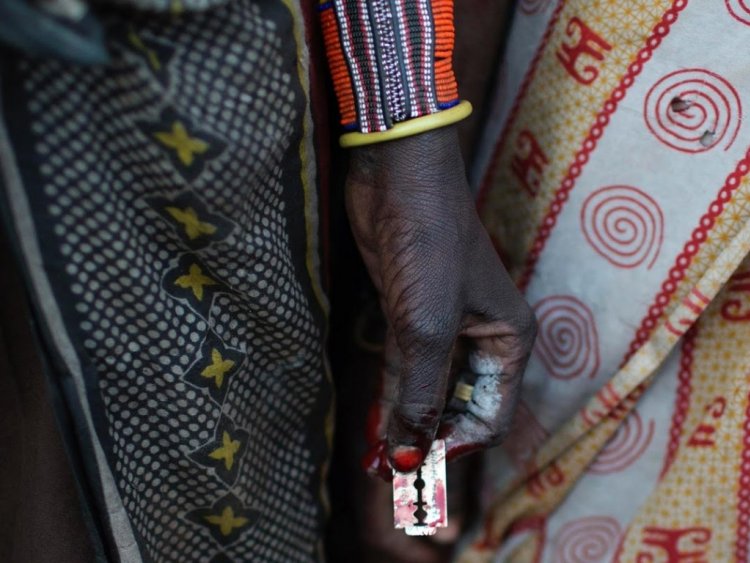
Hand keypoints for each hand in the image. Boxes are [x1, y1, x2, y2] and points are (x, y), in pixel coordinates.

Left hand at [346, 126, 536, 475]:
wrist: (399, 178)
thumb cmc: (430, 245)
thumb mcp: (429, 328)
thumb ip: (421, 396)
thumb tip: (410, 460)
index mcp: (508, 342)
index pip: (489, 417)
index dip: (455, 447)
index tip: (416, 467)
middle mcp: (482, 339)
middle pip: (458, 408)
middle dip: (427, 441)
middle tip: (388, 474)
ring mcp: (444, 327)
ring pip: (428, 391)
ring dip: (405, 424)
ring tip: (376, 463)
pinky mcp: (410, 314)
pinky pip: (406, 368)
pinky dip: (392, 396)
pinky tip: (374, 425)